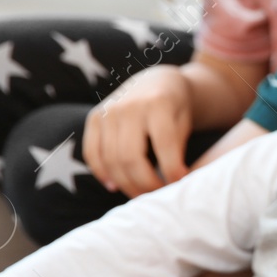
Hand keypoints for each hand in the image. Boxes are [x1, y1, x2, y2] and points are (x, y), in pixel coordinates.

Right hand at [83, 65, 192, 196]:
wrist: (156, 81)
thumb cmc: (176, 107)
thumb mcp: (184, 121)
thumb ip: (178, 147)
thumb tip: (173, 182)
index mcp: (158, 103)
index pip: (164, 144)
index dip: (172, 170)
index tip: (179, 184)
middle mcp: (129, 106)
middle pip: (131, 157)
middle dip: (145, 183)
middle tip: (157, 195)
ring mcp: (108, 111)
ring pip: (110, 159)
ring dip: (125, 184)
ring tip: (140, 194)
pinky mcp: (94, 117)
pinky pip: (91, 152)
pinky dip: (101, 173)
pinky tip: (114, 186)